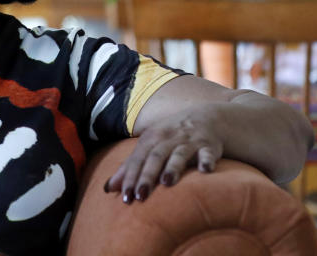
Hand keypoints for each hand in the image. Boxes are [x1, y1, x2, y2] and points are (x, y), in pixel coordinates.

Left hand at [104, 104, 223, 203]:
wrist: (207, 119)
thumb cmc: (172, 137)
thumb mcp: (150, 147)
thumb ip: (130, 167)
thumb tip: (107, 188)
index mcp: (152, 138)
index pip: (137, 159)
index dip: (130, 177)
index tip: (125, 197)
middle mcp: (169, 138)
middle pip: (155, 156)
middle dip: (147, 176)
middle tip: (140, 196)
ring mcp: (189, 141)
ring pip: (179, 154)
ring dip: (173, 167)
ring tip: (167, 182)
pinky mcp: (209, 146)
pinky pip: (207, 153)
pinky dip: (206, 160)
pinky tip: (205, 170)